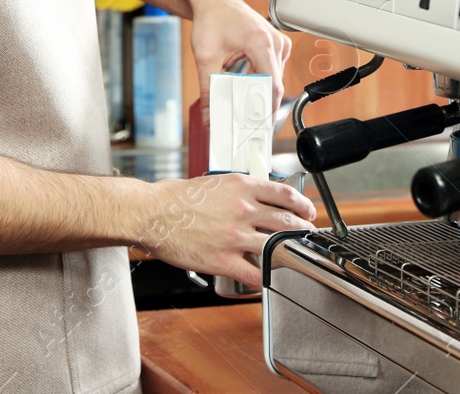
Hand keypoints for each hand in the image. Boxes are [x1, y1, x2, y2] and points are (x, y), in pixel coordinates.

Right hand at [137, 175, 315, 285]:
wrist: (152, 213)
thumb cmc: (176, 198)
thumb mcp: (214, 182)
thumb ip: (239, 190)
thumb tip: (258, 198)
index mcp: (241, 187)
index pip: (285, 194)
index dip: (302, 205)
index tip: (307, 211)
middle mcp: (242, 209)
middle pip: (287, 222)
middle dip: (301, 230)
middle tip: (305, 235)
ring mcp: (235, 236)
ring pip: (276, 247)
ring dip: (287, 253)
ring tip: (290, 257)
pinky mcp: (223, 260)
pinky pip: (255, 272)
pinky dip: (264, 276)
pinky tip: (265, 277)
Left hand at [189, 0, 291, 123]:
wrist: (212, 1)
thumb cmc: (211, 19)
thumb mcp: (205, 57)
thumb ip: (208, 89)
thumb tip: (210, 116)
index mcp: (261, 43)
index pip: (272, 85)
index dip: (267, 110)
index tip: (259, 128)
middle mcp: (275, 42)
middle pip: (274, 85)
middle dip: (259, 106)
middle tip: (245, 124)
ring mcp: (278, 43)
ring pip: (274, 80)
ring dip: (259, 93)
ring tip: (243, 108)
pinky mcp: (276, 46)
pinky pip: (272, 71)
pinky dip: (260, 82)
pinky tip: (246, 89)